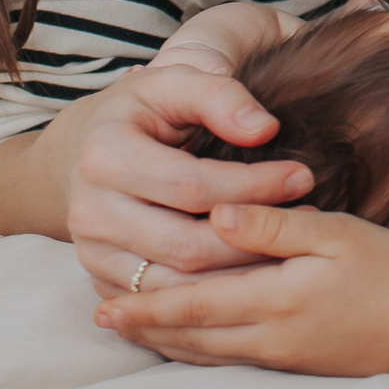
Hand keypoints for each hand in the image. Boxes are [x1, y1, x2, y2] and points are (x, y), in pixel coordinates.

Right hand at [68, 66, 315, 295]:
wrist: (81, 152)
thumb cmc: (141, 112)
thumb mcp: (174, 82)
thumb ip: (219, 94)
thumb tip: (265, 128)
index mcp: (104, 157)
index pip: (192, 186)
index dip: (253, 185)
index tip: (303, 176)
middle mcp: (88, 213)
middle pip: (186, 246)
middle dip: (254, 239)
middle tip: (307, 220)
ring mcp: (92, 255)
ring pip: (177, 287)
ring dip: (240, 276)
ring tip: (287, 250)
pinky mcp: (103, 283)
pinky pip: (164, 306)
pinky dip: (213, 298)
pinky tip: (254, 276)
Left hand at [95, 204, 388, 374]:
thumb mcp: (338, 233)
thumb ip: (275, 225)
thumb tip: (217, 215)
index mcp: (277, 298)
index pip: (196, 303)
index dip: (148, 304)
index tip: (106, 304)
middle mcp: (271, 334)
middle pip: (192, 335)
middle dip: (146, 327)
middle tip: (102, 321)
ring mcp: (284, 353)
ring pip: (210, 351)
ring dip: (169, 339)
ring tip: (136, 328)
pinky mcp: (299, 359)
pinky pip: (235, 356)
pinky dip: (202, 347)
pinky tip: (194, 337)